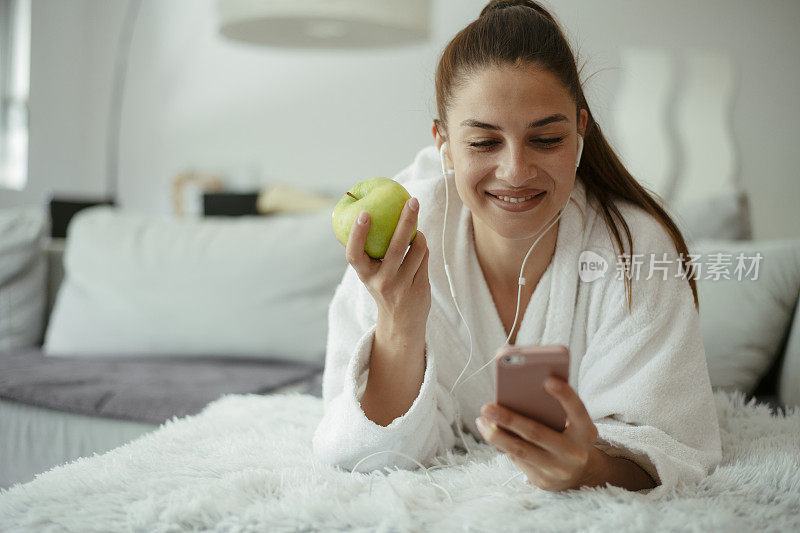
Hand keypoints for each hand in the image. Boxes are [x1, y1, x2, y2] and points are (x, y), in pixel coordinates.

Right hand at [343, 198, 430, 336]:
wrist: (401, 323)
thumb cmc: (382, 287)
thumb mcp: (368, 274)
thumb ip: (363, 251)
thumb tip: (350, 217)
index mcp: (365, 275)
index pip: (354, 254)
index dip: (357, 234)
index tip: (363, 213)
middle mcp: (382, 282)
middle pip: (395, 247)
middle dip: (405, 220)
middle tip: (412, 201)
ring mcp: (402, 286)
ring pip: (417, 249)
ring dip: (419, 235)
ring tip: (416, 231)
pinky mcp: (420, 288)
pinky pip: (424, 257)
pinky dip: (422, 247)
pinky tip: (419, 246)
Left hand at [476, 377, 603, 491]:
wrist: (579, 474)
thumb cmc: (569, 436)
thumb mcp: (573, 423)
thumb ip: (555, 409)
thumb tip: (517, 395)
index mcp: (585, 431)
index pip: (578, 410)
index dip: (565, 395)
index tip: (548, 380)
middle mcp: (574, 452)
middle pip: (536, 433)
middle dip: (508, 419)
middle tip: (487, 407)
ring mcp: (558, 469)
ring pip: (520, 450)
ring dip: (496, 435)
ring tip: (481, 420)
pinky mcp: (542, 480)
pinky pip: (517, 459)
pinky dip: (501, 444)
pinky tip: (489, 431)